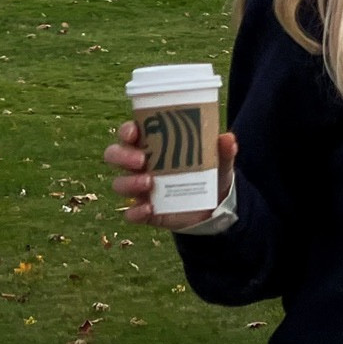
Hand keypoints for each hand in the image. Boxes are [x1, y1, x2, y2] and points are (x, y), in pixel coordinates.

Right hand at [104, 118, 237, 230]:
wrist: (214, 208)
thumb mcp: (219, 161)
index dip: (126, 130)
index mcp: (153, 145)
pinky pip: (130, 213)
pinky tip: (149, 208)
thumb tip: (228, 138)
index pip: (129, 132)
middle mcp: (141, 165)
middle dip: (122, 156)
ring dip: (129, 182)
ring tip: (149, 182)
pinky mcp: (145, 211)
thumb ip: (224, 150)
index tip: (134, 132)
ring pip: (119, 183)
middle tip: (141, 159)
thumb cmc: (210, 174)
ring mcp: (140, 188)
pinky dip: (135, 212)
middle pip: (114, 155)